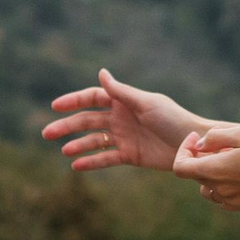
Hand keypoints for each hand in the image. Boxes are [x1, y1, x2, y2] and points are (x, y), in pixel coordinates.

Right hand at [43, 69, 208, 173]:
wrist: (193, 145)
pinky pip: (106, 158)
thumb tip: (101, 73)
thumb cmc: (173, 119)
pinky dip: (91, 162)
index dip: (73, 101)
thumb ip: (121, 92)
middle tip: (47, 133)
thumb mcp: (146, 103)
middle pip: (88, 120)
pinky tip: (76, 166)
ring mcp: (124, 137)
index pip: (93, 98)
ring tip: (63, 150)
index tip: (55, 106)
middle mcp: (121, 118)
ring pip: (94, 140)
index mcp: (124, 101)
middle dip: (67, 125)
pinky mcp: (130, 155)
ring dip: (77, 144)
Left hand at [172, 123, 239, 211]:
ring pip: (208, 186)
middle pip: (195, 174)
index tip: (198, 138)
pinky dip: (225, 183)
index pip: (180, 167)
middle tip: (223, 143)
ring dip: (213, 171)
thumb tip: (199, 145)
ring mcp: (231, 201)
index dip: (183, 150)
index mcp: (215, 171)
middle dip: (202, 157)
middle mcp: (219, 190)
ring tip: (235, 156)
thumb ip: (215, 137)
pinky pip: (223, 195)